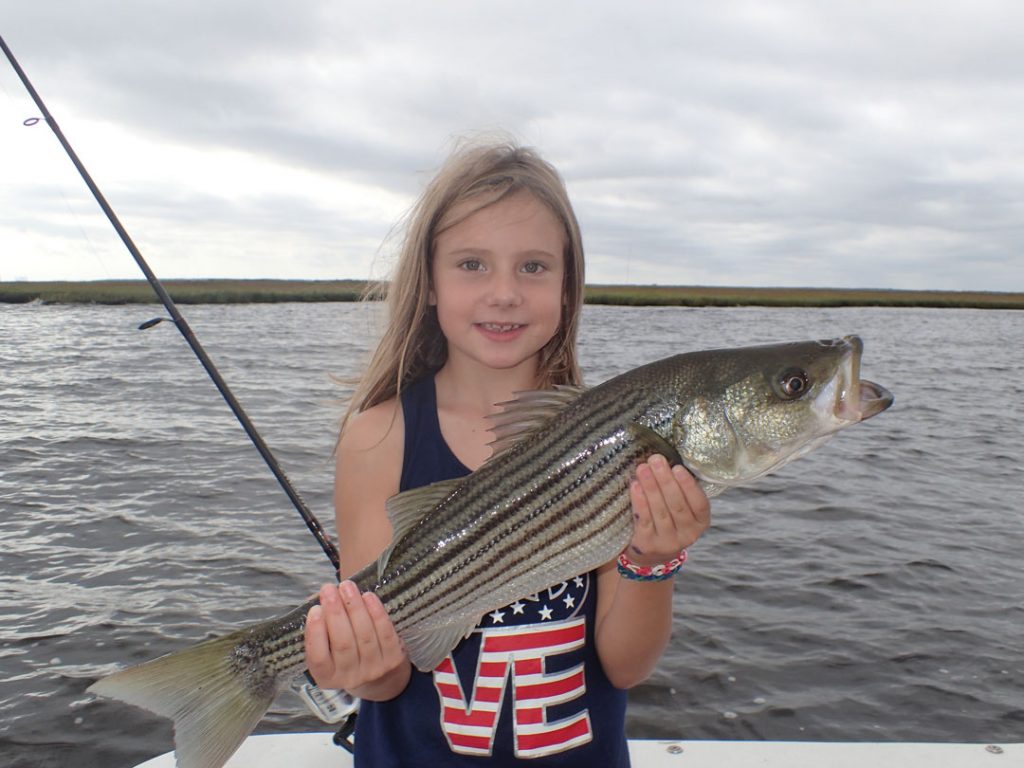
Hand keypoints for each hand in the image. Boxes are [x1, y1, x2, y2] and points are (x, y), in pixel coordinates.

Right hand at [304, 580, 409, 694]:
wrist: (380, 677)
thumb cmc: (346, 654)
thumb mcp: (328, 650)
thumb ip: (320, 628)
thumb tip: (318, 600)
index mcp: (326, 677)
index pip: (318, 658)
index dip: (316, 633)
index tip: (315, 609)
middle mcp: (350, 677)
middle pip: (343, 643)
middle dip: (335, 613)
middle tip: (328, 589)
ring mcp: (373, 669)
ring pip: (364, 635)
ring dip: (355, 607)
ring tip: (347, 586)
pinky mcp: (392, 659)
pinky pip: (385, 633)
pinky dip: (376, 612)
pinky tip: (368, 596)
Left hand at [626, 454, 709, 566]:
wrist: (651, 554)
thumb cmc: (668, 519)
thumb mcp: (681, 509)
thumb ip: (680, 490)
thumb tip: (667, 461)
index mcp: (700, 522)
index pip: (699, 504)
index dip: (689, 486)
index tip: (677, 467)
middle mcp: (688, 535)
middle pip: (677, 505)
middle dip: (665, 480)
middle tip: (656, 459)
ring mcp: (668, 542)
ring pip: (660, 511)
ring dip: (651, 487)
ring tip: (643, 468)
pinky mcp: (648, 545)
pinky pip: (643, 520)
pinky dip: (639, 501)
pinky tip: (635, 486)